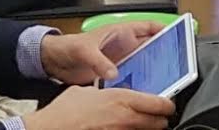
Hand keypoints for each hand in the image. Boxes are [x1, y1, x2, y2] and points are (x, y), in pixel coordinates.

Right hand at [24, 86, 174, 129]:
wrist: (50, 128)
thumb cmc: (66, 110)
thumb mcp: (90, 92)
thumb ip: (109, 92)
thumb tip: (116, 93)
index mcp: (122, 99)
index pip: (161, 104)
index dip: (167, 104)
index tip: (167, 104)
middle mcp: (126, 118)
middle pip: (160, 123)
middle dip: (160, 120)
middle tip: (156, 116)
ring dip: (147, 129)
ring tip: (141, 124)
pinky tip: (124, 129)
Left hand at [39, 22, 164, 85]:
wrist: (55, 62)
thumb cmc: (69, 46)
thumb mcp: (84, 50)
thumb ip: (99, 61)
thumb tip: (113, 73)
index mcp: (121, 31)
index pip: (149, 26)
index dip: (164, 29)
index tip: (178, 36)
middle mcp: (124, 45)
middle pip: (150, 46)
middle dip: (163, 53)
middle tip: (175, 63)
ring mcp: (120, 59)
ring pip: (143, 63)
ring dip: (151, 70)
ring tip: (163, 79)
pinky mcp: (114, 73)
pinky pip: (131, 76)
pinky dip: (138, 82)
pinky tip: (143, 90)